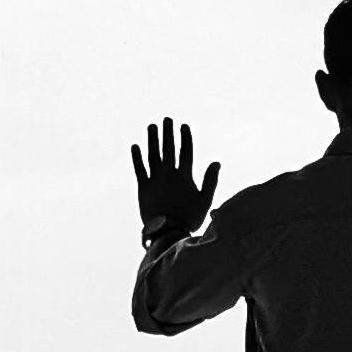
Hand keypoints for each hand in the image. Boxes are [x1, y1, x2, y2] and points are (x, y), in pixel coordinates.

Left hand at [131, 116, 217, 243]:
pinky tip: (135, 146)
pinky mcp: (143, 187)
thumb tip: (216, 162)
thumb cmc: (189, 218)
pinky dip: (136, 157)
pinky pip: (139, 168)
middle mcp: (168, 174)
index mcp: (184, 176)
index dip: (185, 137)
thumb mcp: (205, 200)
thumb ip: (210, 180)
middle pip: (168, 148)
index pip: (185, 151)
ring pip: (152, 154)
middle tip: (166, 119)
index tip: (183, 126)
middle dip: (168, 132)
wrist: (167, 232)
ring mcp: (155, 180)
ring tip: (151, 126)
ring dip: (152, 139)